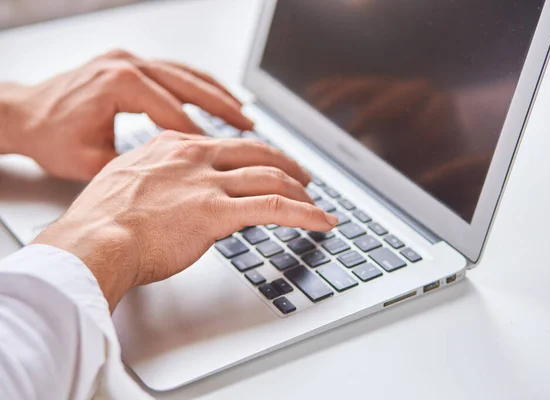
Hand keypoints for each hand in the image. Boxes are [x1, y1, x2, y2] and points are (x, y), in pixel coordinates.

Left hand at [0, 49, 252, 179]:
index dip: (207, 139)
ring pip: (186, 74)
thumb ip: (139, 170)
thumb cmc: (52, 139)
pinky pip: (174, 72)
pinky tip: (214, 99)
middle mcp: (128, 66)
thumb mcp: (95, 161)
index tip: (230, 159)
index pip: (178, 113)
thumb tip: (170, 188)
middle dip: (224, 108)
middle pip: (190, 85)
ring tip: (242, 113)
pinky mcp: (129, 63)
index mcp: (122, 84)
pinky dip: (198, 86)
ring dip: (217, 93)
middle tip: (250, 126)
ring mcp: (129, 61)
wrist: (23, 115)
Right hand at [33, 131, 337, 310]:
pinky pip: (275, 207)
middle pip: (257, 152)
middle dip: (286, 164)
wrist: (92, 241)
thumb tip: (171, 192)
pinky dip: (305, 213)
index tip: (264, 163)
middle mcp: (195, 157)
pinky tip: (322, 221)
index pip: (226, 144)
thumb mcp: (126, 183)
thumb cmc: (101, 221)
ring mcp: (208, 182)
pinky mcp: (218, 211)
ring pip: (271, 177)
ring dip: (300, 189)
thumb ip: (155, 180)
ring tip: (315, 201)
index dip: (254, 155)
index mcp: (173, 146)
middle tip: (302, 176)